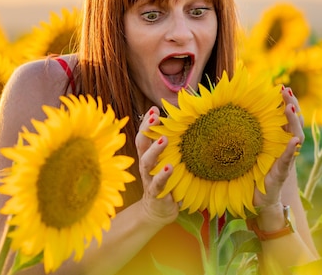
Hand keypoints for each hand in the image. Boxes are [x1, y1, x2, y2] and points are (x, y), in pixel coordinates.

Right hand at [135, 106, 178, 225]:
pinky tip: (169, 167)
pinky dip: (163, 176)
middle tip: (154, 117)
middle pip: (141, 146)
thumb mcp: (165, 163)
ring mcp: (149, 180)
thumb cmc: (164, 183)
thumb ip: (168, 149)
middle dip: (146, 130)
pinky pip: (158, 185)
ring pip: (147, 164)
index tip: (153, 109)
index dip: (146, 123)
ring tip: (164, 139)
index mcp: (148, 158)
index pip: (143, 137)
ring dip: (155, 150)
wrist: (157, 212)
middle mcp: (146, 167)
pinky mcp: (157, 195)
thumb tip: (180, 127)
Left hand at [253, 85, 304, 207]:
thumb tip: (232, 112)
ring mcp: (286, 159)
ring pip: (296, 137)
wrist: (259, 200)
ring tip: (289, 108)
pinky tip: (293, 140)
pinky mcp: (281, 172)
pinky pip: (288, 159)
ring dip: (293, 121)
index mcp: (277, 140)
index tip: (281, 87)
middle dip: (292, 105)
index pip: (285, 117)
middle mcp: (285, 147)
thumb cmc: (253, 173)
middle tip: (286, 90)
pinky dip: (291, 149)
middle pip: (294, 122)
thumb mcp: (249, 150)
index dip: (286, 102)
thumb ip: (247, 134)